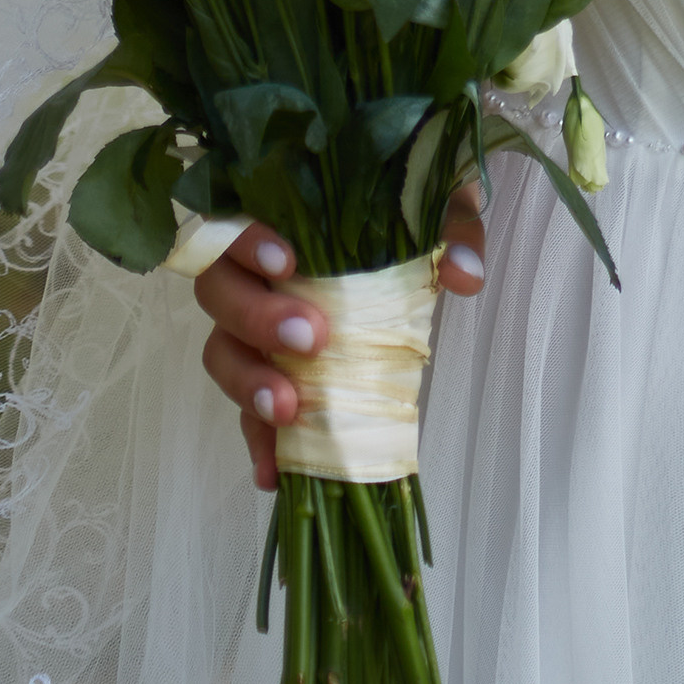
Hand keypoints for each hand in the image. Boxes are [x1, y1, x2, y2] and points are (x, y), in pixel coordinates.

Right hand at [194, 190, 487, 490]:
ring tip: (288, 410)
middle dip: (256, 318)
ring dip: (249, 384)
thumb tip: (464, 273)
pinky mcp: (267, 378)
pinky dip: (258, 442)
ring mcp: (253, 329)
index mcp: (283, 218)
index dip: (245, 240)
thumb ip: (453, 229)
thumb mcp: (436, 211)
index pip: (235, 218)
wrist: (410, 260)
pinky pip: (247, 412)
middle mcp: (254, 271)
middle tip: (311, 339)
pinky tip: (273, 472)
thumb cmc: (408, 223)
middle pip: (219, 290)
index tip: (287, 262)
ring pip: (223, 353)